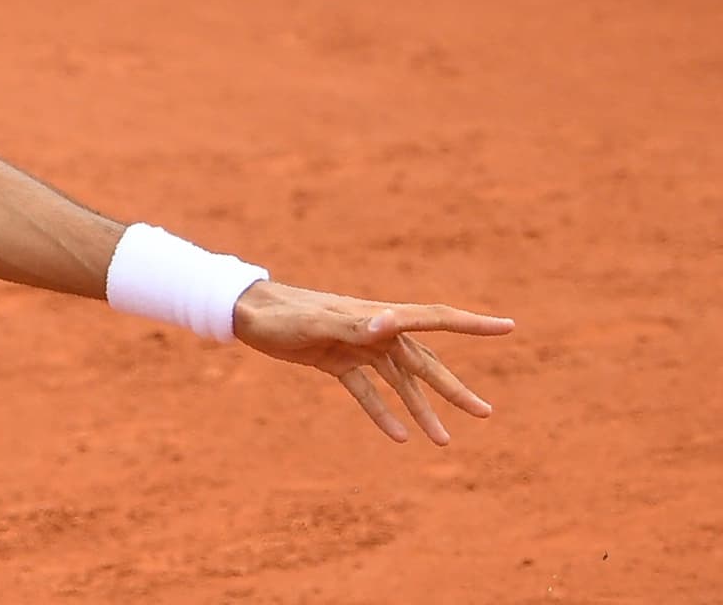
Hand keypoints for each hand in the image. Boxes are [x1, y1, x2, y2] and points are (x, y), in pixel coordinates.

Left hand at [232, 279, 514, 444]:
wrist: (247, 313)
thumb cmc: (281, 313)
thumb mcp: (316, 322)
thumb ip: (351, 326)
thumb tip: (387, 326)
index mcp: (377, 316)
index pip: (433, 318)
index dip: (472, 325)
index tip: (508, 327)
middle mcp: (375, 331)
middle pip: (424, 363)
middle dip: (455, 389)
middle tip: (486, 414)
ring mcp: (358, 346)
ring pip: (400, 382)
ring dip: (422, 410)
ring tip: (444, 441)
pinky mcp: (337, 361)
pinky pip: (368, 391)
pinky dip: (382, 413)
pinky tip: (399, 437)